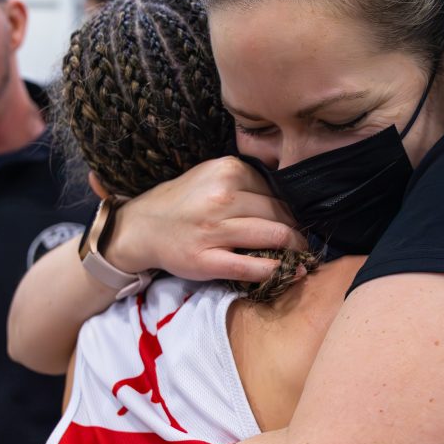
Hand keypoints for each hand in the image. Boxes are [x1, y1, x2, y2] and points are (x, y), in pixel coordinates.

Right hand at [106, 156, 306, 282]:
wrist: (141, 227)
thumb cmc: (182, 203)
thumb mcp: (211, 177)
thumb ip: (245, 182)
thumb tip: (290, 198)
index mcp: (227, 171)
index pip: (276, 191)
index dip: (290, 209)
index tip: (295, 221)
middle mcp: (222, 197)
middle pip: (279, 214)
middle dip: (296, 231)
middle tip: (303, 242)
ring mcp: (214, 229)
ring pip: (273, 237)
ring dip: (295, 250)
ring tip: (301, 257)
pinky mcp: (207, 259)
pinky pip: (252, 266)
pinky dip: (277, 270)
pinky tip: (291, 273)